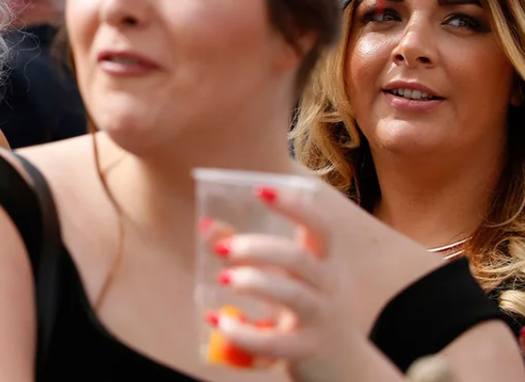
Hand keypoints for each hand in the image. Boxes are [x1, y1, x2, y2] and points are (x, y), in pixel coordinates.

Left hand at [207, 186, 368, 381]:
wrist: (345, 371)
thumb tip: (208, 226)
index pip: (320, 227)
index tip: (259, 190)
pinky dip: (242, 332)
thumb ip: (249, 254)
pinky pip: (275, 342)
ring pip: (292, 296)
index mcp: (321, 264)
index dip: (294, 207)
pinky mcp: (307, 351)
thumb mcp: (284, 281)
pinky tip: (219, 322)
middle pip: (299, 259)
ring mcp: (320, 320)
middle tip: (223, 249)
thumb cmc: (305, 314)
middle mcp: (325, 287)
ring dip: (253, 283)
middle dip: (259, 248)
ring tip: (223, 280)